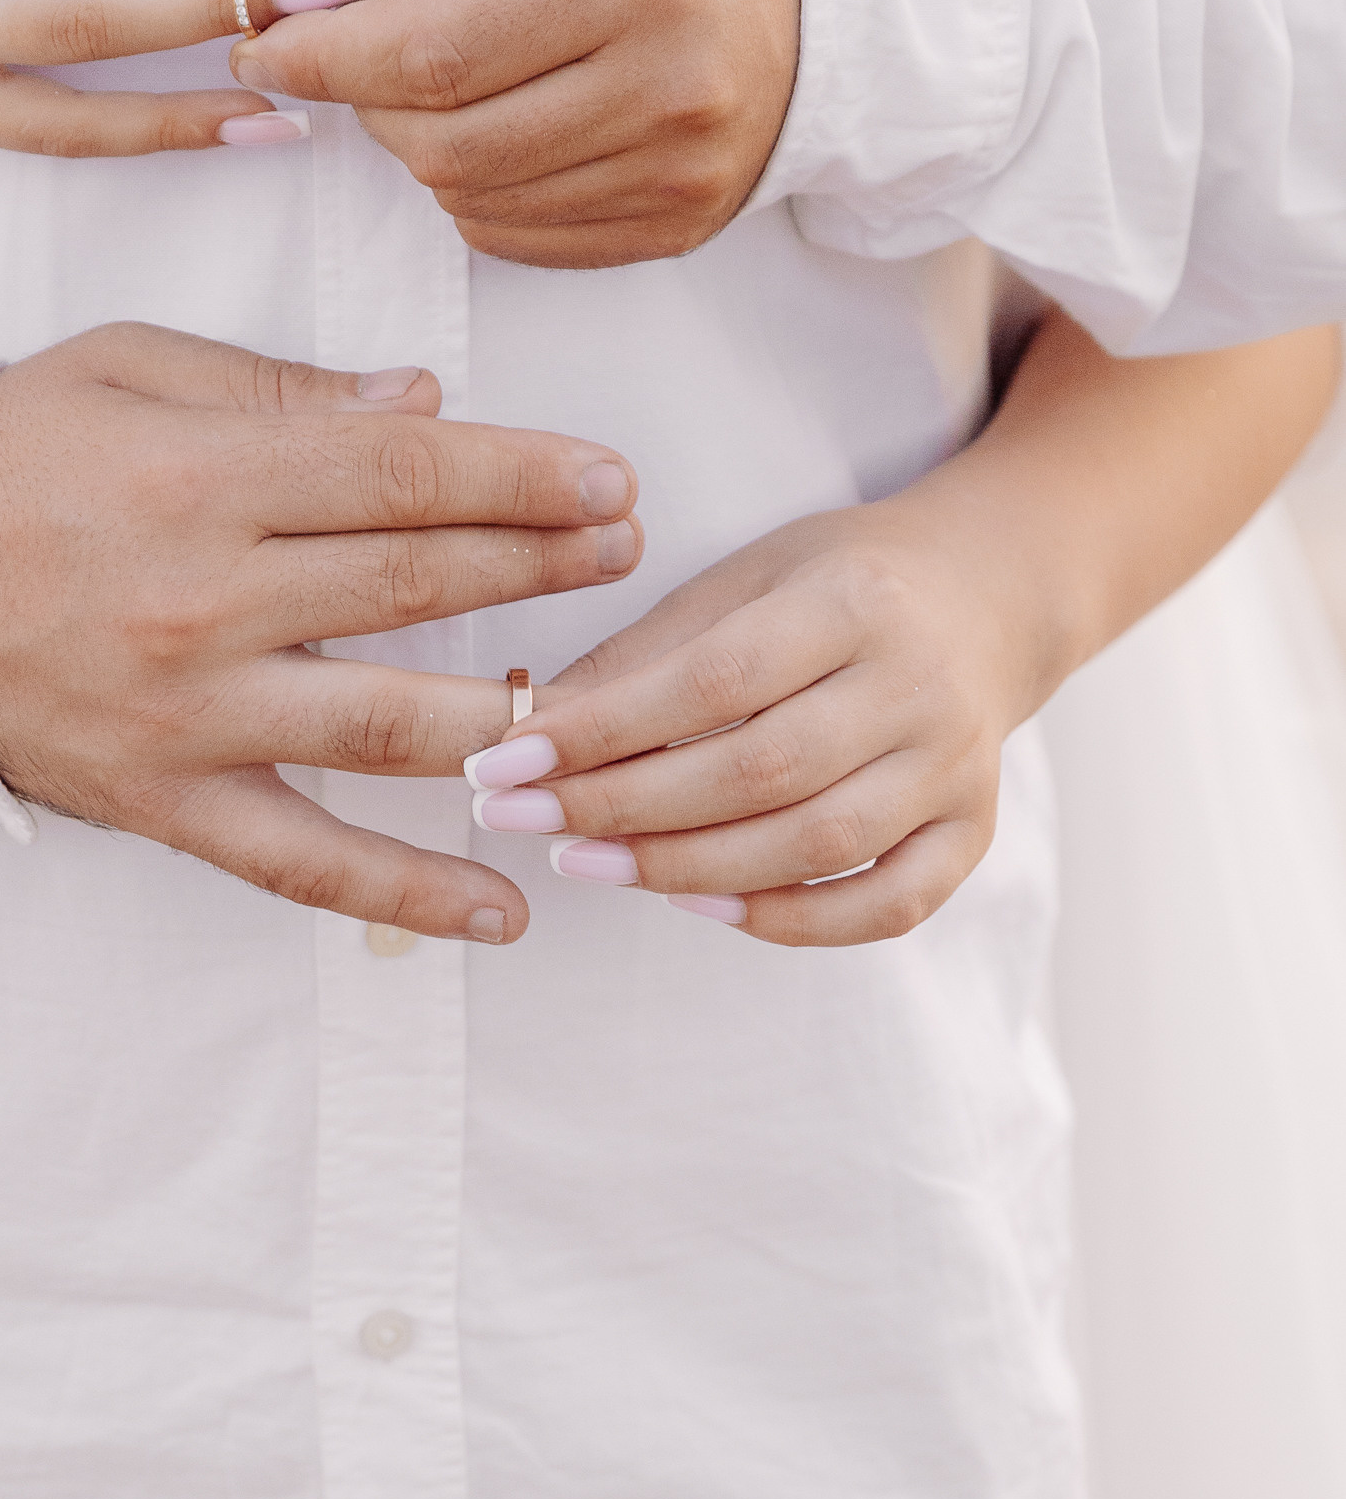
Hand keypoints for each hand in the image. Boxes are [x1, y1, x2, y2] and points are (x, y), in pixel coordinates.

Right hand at [0, 323, 640, 943]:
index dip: (524, 473)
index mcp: (203, 477)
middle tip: (629, 553)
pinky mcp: (166, 802)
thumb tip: (425, 401)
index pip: (405, 472)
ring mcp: (192, 715)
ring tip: (602, 702)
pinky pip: (304, 865)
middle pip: (418, 585)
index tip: (607, 478)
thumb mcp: (126, 368)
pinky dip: (406, 894)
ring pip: (389, 727)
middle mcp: (208, 601)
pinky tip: (501, 910)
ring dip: (513, 715)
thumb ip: (281, 388)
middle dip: (546, 566)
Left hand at [223, 0, 800, 265]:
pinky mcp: (683, 222)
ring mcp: (682, 165)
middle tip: (353, 46)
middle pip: (444, 142)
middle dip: (365, 101)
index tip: (269, 33)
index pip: (431, 51)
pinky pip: (521, 238)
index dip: (324, 54)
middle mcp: (669, 79)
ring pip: (473, 199)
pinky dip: (474, 190)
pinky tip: (494, 120)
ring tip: (436, 72)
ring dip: (417, 144)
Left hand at [459, 496, 1039, 944]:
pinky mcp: (973, 830)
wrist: (991, 594)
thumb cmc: (842, 582)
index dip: (604, 730)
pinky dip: (796, 921)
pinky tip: (706, 907)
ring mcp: (955, 766)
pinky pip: (889, 903)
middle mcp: (918, 686)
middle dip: (627, 806)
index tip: (506, 761)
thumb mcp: (747, 577)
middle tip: (525, 821)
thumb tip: (531, 727)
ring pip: (818, 842)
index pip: (714, 680)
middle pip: (762, 770)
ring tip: (588, 863)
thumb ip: (647, 654)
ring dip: (690, 867)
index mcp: (855, 601)